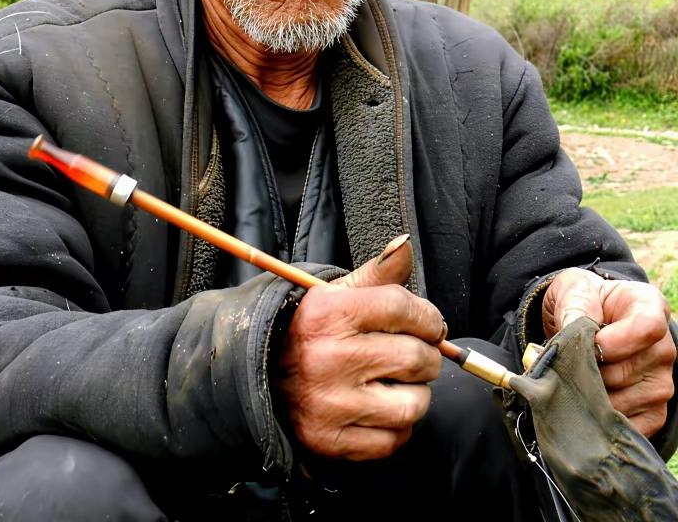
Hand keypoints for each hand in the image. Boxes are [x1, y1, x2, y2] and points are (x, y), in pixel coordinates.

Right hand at [274, 235, 444, 460]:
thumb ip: (376, 273)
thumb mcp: (334, 294)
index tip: (429, 324)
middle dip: (426, 355)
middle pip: (415, 358)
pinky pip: (395, 440)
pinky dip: (398, 426)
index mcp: (329, 314)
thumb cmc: (307, 331)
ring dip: (416, 393)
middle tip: (414, 353)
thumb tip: (405, 244)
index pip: (403, 308)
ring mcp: (330, 405)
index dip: (428, 316)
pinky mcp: (332, 442)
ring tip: (398, 382)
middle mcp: (329, 359)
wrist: (257, 376)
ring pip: (413, 404)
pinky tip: (381, 408)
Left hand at [543, 267, 675, 437]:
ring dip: (589, 395)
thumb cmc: (585, 302)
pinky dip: (600, 418)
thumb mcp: (576, 291)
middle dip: (588, 370)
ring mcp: (662, 382)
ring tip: (574, 376)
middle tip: (566, 361)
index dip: (616, 341)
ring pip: (622, 401)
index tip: (592, 341)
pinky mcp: (654, 412)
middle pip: (626, 371)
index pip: (647, 329)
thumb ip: (574, 310)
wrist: (588, 321)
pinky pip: (627, 425)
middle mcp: (663, 348)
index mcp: (650, 308)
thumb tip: (567, 340)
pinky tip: (585, 399)